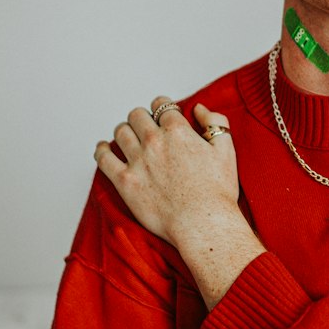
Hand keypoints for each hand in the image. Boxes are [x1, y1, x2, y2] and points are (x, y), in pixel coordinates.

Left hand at [95, 101, 238, 247]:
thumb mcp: (226, 150)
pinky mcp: (125, 181)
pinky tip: (104, 149)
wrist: (204, 224)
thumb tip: (199, 108)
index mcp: (177, 130)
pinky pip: (103, 157)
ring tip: (129, 137)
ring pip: (120, 131)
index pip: (161, 104)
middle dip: (142, 118)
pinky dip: (102, 149)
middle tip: (145, 127)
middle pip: (137, 115)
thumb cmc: (217, 192)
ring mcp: (137, 160)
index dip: (162, 107)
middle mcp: (154, 141)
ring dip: (125, 131)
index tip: (162, 114)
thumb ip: (215, 121)